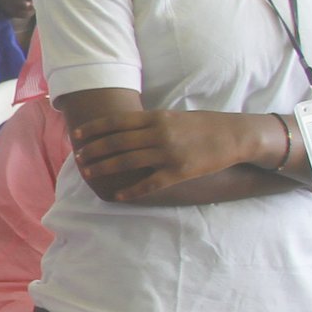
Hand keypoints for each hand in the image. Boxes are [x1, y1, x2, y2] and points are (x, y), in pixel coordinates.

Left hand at [71, 107, 270, 199]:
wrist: (234, 136)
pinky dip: (130, 190)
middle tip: (78, 158)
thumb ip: (149, 123)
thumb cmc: (201, 125)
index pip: (116, 121)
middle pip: (116, 142)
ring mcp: (168, 154)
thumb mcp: (173, 116)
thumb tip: (122, 128)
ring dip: (104, 168)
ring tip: (90, 173)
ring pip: (127, 162)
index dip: (94, 129)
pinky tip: (117, 194)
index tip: (77, 135)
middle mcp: (159, 134)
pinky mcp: (179, 172)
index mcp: (156, 117)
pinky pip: (149, 184)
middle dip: (93, 150)